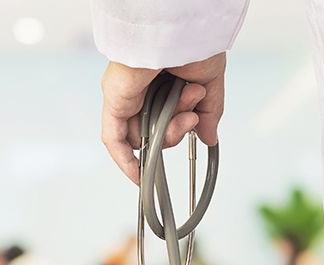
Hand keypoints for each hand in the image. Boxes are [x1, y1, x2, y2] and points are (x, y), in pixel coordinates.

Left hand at [100, 53, 225, 184]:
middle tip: (193, 115)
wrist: (179, 30)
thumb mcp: (208, 82)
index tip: (196, 126)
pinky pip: (113, 139)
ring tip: (185, 109)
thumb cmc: (192, 42)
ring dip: (168, 133)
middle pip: (155, 131)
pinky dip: (124, 160)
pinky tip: (138, 176)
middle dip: (178, 129)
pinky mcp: (114, 102)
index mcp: (160, 84)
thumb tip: (209, 139)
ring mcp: (125, 98)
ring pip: (143, 136)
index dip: (180, 128)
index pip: (166, 119)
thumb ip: (210, 113)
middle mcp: (140, 91)